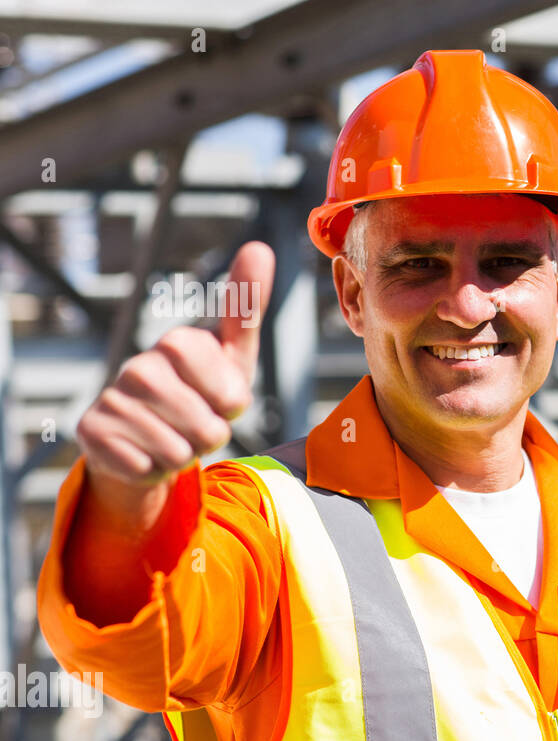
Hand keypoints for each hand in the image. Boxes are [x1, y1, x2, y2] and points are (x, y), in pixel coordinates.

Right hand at [75, 242, 274, 494]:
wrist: (148, 433)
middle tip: (196, 420)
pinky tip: (143, 450)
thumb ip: (247, 307)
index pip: (233, 396)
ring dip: (184, 453)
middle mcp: (139, 366)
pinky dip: (154, 470)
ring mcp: (112, 399)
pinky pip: (148, 469)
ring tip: (172, 434)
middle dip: (211, 435)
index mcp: (179, 343)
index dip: (234, 407)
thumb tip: (259, 246)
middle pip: (209, 430)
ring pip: (179, 453)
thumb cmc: (202, 391)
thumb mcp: (234, 356)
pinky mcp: (92, 433)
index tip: (221, 396)